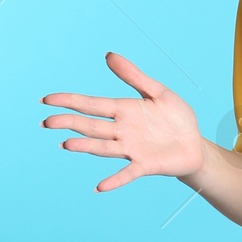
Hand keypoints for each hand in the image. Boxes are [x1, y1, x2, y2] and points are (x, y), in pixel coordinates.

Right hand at [41, 52, 205, 192]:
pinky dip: (115, 180)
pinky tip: (100, 187)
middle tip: (47, 122)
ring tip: (67, 144)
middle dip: (69, 122)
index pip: (92, 105)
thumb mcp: (158, 92)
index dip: (70, 101)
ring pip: (104, 147)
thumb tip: (109, 55)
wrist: (195, 144)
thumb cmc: (176, 118)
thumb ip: (134, 76)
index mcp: (124, 110)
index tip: (47, 100)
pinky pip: (128, 173)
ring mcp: (132, 149)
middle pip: (91, 126)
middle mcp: (122, 130)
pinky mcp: (145, 165)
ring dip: (86, 146)